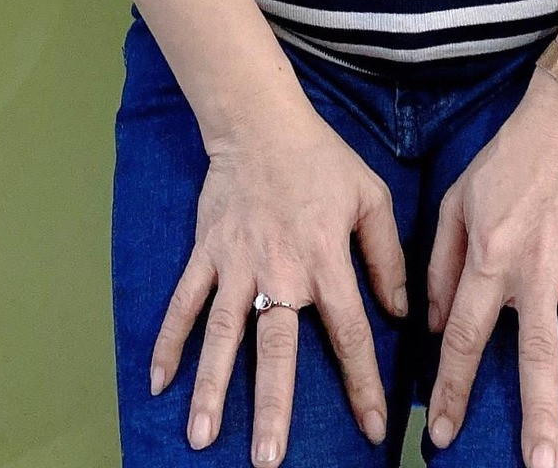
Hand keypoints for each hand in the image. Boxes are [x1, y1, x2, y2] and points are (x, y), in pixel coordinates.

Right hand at [150, 101, 409, 464]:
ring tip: (201, 438)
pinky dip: (169, 342)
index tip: (372, 431)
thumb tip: (399, 312)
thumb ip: (387, 256)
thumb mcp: (371, 197)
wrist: (261, 123)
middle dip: (272, 407)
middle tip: (267, 461)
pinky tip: (158, 383)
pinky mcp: (206, 254)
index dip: (363, 385)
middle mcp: (280, 270)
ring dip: (210, 388)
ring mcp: (236, 264)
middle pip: (275, 349)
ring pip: (221, 335)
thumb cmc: (322, 160)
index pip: (349, 333)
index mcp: (326, 259)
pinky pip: (184, 303)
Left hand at [425, 72, 557, 466]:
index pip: (464, 335)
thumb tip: (429, 324)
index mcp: (489, 257)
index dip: (452, 389)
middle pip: (535, 353)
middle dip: (537, 415)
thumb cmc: (505, 164)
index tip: (442, 436)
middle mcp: (535, 268)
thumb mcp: (454, 202)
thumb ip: (438, 264)